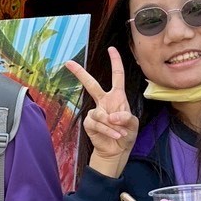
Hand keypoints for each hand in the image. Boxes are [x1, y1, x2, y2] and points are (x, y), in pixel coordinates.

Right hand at [65, 48, 138, 178]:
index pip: (117, 76)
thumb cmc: (126, 134)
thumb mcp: (133, 123)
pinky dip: (107, 130)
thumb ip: (125, 116)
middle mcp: (104, 102)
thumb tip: (111, 116)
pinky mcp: (89, 123)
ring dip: (112, 125)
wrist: (116, 151)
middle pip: (91, 84)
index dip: (115, 62)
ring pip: (100, 113)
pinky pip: (97, 123)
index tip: (111, 49)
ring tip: (119, 133)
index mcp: (117, 97)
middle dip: (80, 73)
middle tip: (68, 63)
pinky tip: (114, 135)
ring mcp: (95, 112)